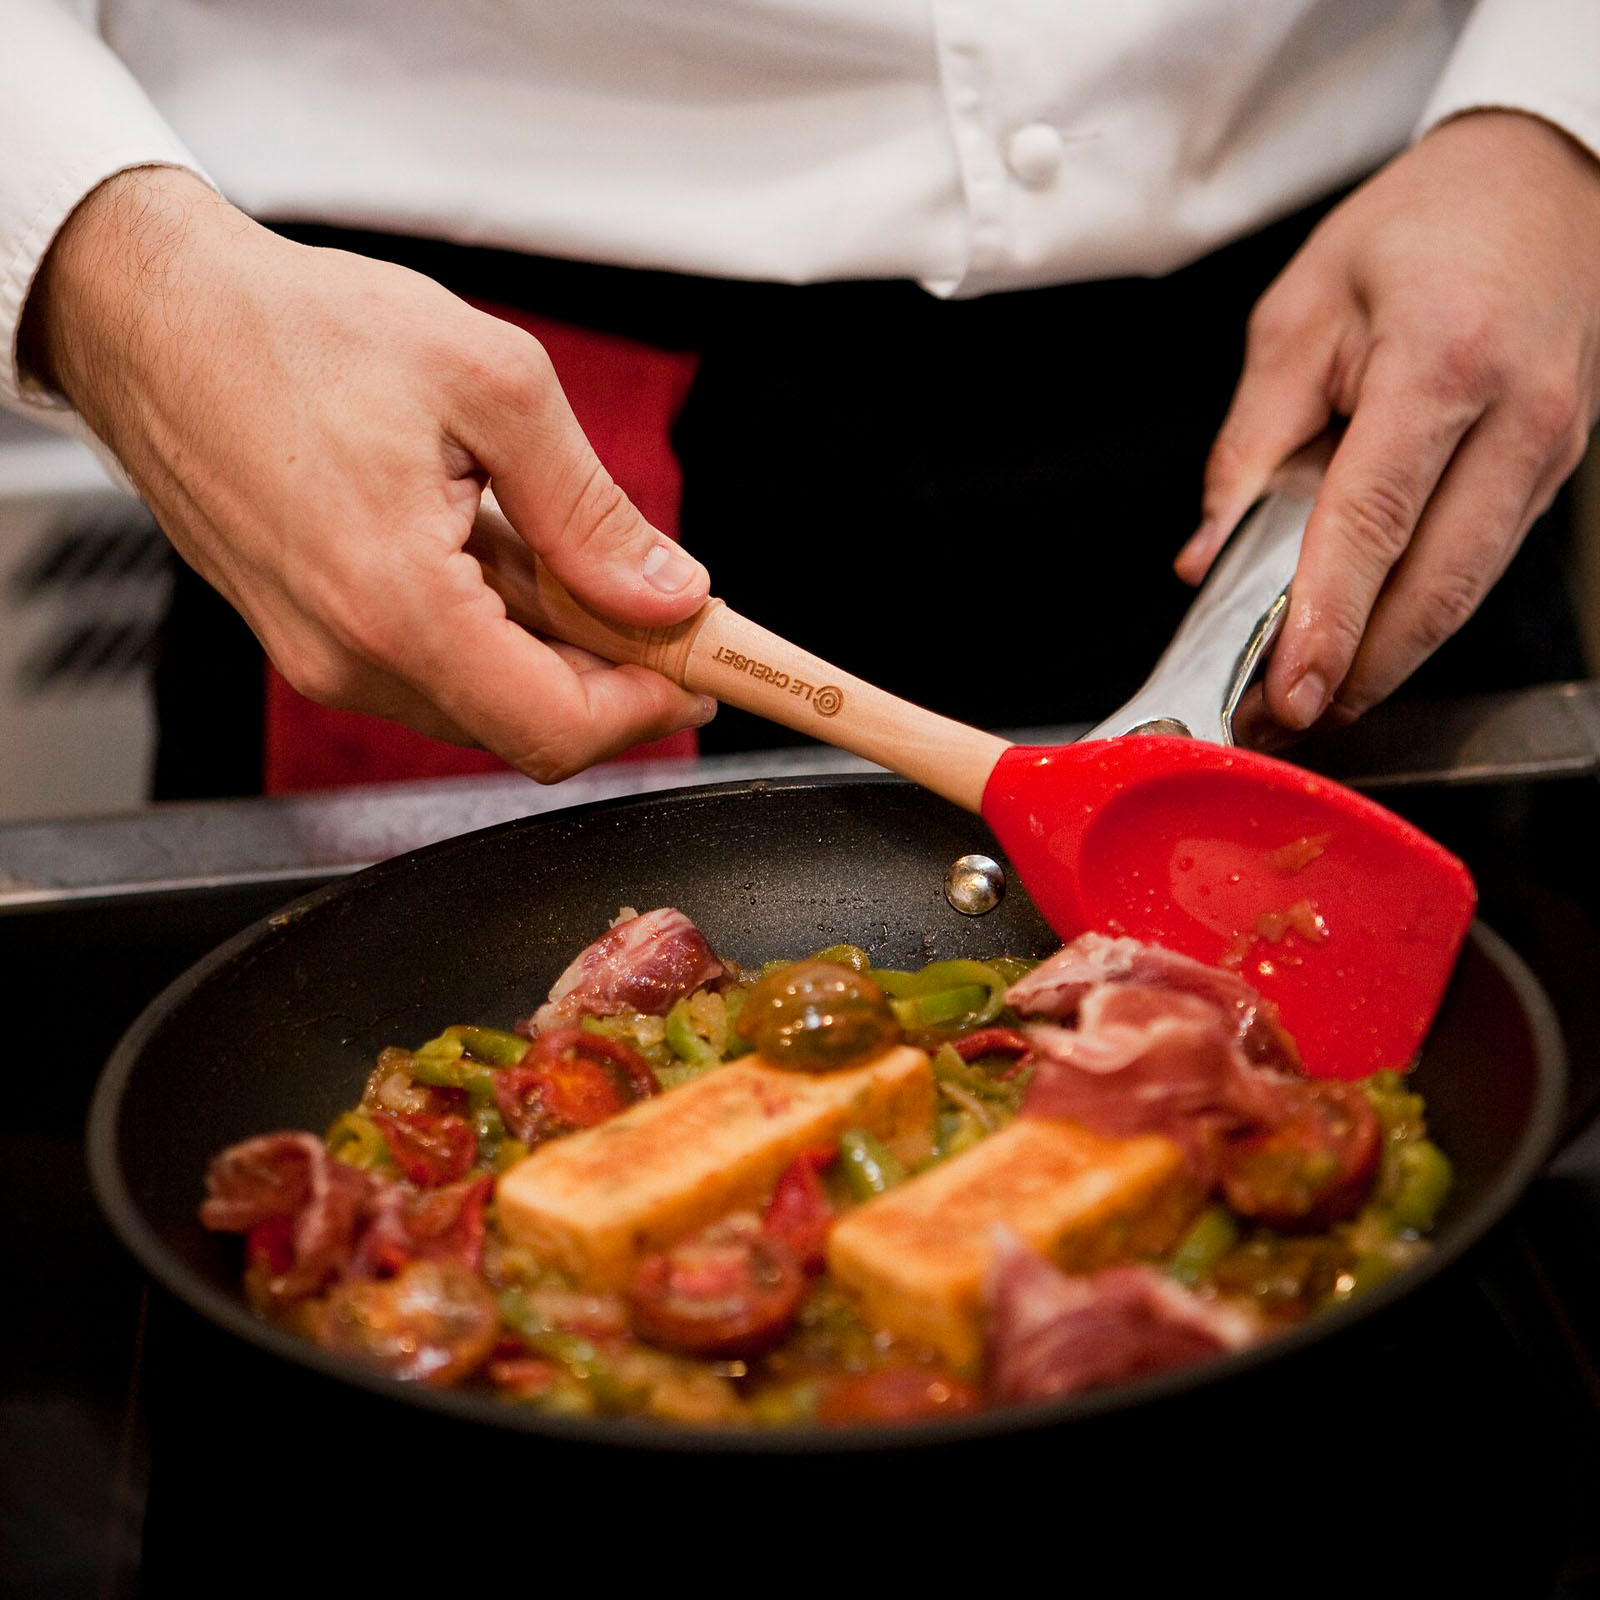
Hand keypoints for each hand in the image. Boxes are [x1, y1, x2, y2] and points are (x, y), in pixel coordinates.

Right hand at [20, 167, 715, 780]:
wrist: (155, 316)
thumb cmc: (295, 330)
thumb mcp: (491, 385)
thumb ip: (591, 512)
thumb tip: (667, 593)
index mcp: (396, 607)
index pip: (556, 729)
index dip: (649, 710)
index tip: (703, 669)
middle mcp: (348, 658)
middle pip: (528, 724)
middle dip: (616, 674)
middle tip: (669, 605)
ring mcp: (322, 657)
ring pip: (484, 697)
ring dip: (553, 646)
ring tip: (557, 543)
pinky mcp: (311, 638)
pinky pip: (433, 666)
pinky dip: (494, 628)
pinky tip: (495, 547)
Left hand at [1177, 111, 1599, 730]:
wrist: (1543, 179)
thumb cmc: (1416, 231)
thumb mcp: (1298, 312)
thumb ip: (1247, 444)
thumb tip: (1206, 554)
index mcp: (1442, 365)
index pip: (1373, 523)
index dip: (1327, 622)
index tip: (1287, 694)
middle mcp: (1517, 419)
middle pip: (1436, 590)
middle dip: (1354, 674)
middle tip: (1274, 724)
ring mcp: (1549, 455)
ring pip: (1463, 596)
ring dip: (1382, 662)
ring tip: (1301, 700)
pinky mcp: (1552, 476)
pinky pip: (1477, 569)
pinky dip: (1414, 619)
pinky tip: (1358, 641)